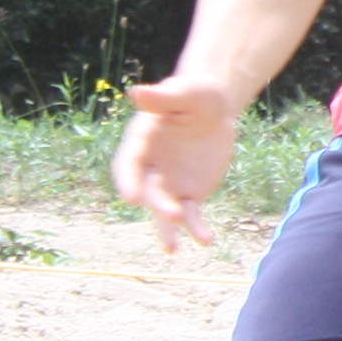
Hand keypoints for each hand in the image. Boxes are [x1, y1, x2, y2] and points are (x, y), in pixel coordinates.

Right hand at [112, 75, 240, 252]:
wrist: (213, 106)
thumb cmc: (195, 93)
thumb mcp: (185, 91)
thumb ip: (163, 97)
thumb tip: (137, 92)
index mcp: (141, 142)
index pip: (129, 164)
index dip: (128, 181)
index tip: (131, 197)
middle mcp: (149, 168)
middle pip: (148, 190)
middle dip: (157, 204)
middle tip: (171, 215)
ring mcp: (168, 183)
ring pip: (164, 209)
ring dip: (169, 228)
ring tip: (173, 249)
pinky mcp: (189, 192)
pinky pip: (191, 214)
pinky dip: (196, 228)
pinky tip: (205, 241)